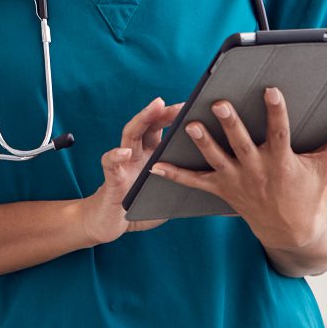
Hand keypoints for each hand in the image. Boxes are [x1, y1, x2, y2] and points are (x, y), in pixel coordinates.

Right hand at [78, 96, 183, 245]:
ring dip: (142, 119)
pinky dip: (116, 156)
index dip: (176, 117)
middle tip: (181, 103)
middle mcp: (136, 154)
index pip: (162, 128)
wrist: (110, 224)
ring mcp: (123, 164)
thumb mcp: (167, 193)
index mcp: (151, 155)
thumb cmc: (141, 208)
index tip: (196, 106)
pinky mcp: (111, 179)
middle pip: (148, 125)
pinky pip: (111, 164)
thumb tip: (216, 179)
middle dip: (163, 111)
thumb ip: (184, 182)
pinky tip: (124, 153)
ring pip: (130, 135)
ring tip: (155, 107)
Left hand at [148, 87, 326, 250]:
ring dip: (202, 143)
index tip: (271, 89)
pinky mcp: (222, 189)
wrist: (291, 230)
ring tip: (189, 124)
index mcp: (282, 160)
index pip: (280, 131)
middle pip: (242, 143)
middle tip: (220, 104)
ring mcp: (237, 180)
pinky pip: (195, 183)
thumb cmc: (308, 190)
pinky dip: (175, 175)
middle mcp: (257, 169)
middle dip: (231, 124)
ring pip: (216, 158)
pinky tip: (156, 165)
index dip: (276, 111)